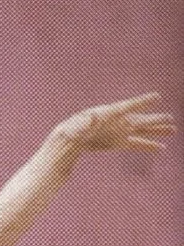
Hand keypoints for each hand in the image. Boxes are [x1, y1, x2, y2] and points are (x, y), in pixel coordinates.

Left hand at [54, 93, 175, 153]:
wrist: (72, 137)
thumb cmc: (74, 126)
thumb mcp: (80, 123)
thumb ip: (88, 121)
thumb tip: (93, 118)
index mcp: (112, 112)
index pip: (129, 106)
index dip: (142, 102)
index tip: (157, 97)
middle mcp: (120, 121)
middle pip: (142, 119)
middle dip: (157, 120)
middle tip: (171, 118)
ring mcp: (121, 132)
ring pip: (144, 131)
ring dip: (158, 132)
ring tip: (173, 130)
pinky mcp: (118, 143)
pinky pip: (137, 144)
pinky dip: (149, 146)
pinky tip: (161, 147)